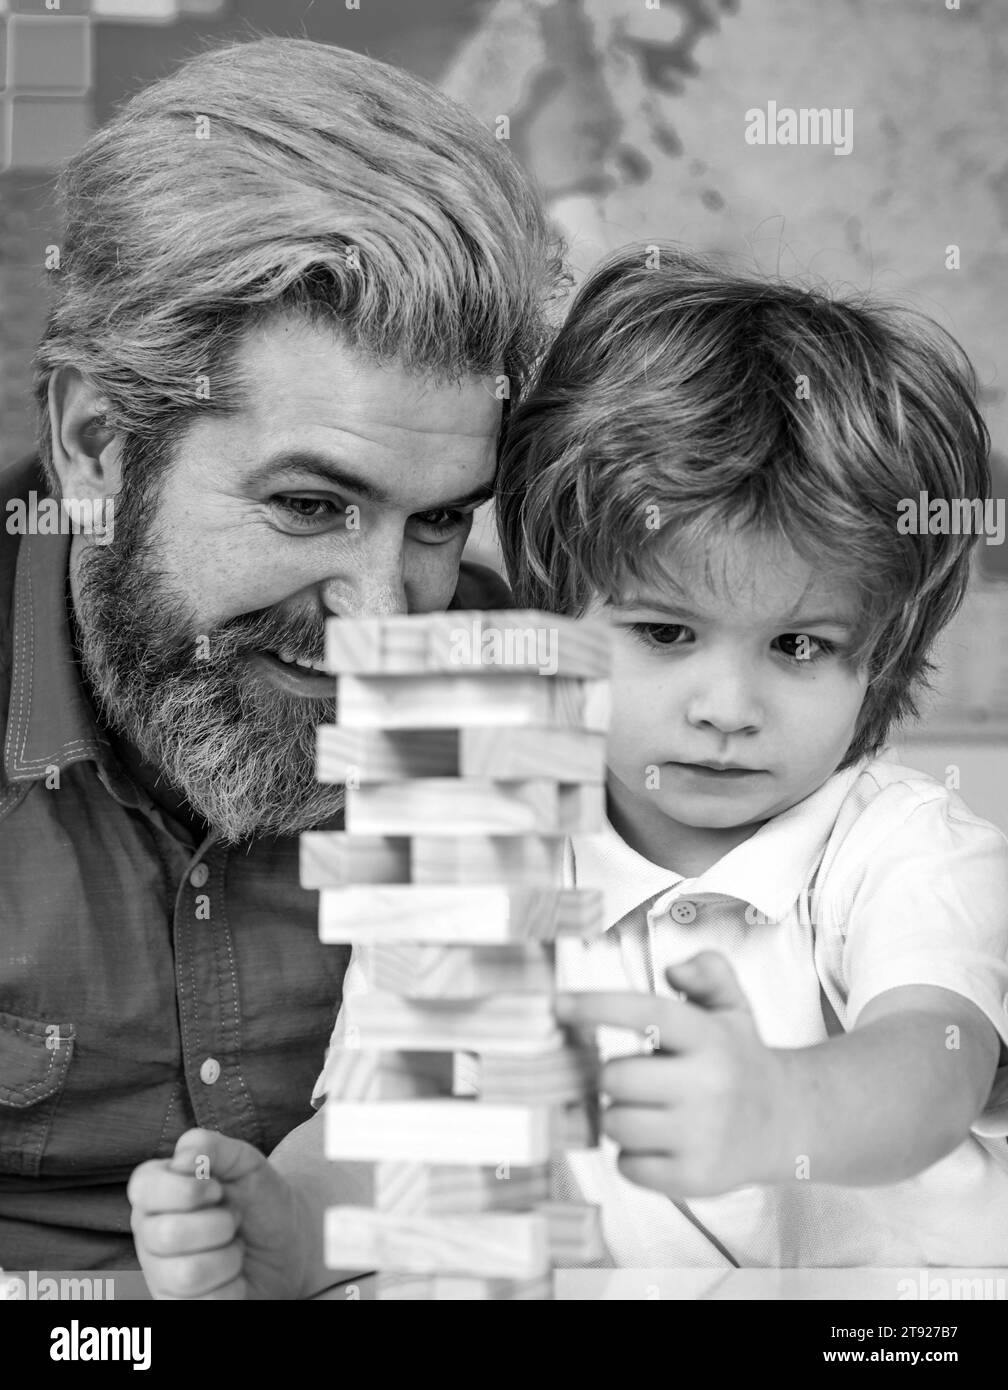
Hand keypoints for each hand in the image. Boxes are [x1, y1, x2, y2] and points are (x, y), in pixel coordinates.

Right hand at [128, 1128, 314, 1298]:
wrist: (291, 1243)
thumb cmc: (260, 1199)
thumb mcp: (245, 1162)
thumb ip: (213, 1146)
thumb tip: (183, 1154)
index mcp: (155, 1191)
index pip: (143, 1187)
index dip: (188, 1189)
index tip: (217, 1189)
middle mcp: (149, 1234)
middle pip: (168, 1235)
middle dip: (219, 1225)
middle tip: (233, 1220)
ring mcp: (159, 1276)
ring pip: (186, 1276)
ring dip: (228, 1259)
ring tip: (235, 1249)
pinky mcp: (176, 1307)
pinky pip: (200, 1306)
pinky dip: (232, 1289)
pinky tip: (235, 1278)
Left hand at [556, 951, 795, 1197]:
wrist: (784, 1122)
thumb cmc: (737, 1059)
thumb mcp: (731, 1005)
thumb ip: (707, 972)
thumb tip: (675, 970)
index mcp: (709, 1037)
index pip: (645, 1014)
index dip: (595, 1006)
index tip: (558, 1004)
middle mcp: (709, 1085)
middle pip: (615, 1078)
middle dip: (612, 1076)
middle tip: (634, 1077)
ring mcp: (703, 1137)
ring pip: (615, 1124)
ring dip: (619, 1114)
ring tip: (647, 1108)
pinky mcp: (695, 1179)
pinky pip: (627, 1166)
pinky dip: (632, 1156)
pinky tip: (658, 1141)